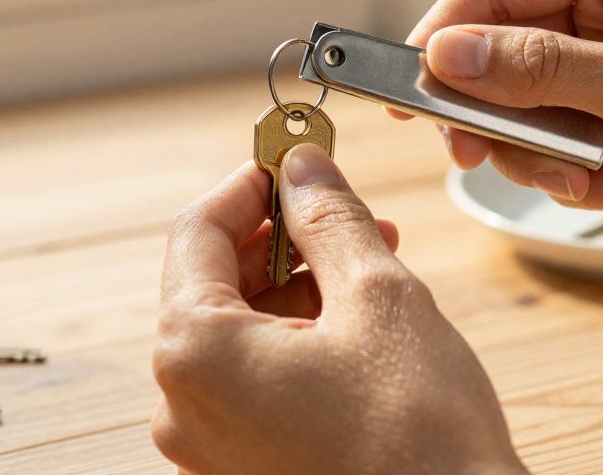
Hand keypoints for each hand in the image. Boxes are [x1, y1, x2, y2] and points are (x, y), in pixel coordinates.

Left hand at [153, 146, 525, 474]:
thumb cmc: (420, 439)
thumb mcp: (378, 298)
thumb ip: (329, 219)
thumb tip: (303, 169)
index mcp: (195, 354)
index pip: (196, 231)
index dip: (250, 184)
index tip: (293, 160)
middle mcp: (182, 407)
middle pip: (211, 282)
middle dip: (280, 236)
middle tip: (341, 208)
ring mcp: (209, 447)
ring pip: (236, 331)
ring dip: (295, 285)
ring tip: (366, 261)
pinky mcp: (243, 468)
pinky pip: (252, 379)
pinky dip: (294, 338)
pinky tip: (353, 321)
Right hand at [405, 0, 602, 257]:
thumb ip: (538, 70)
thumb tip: (448, 54)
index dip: (443, 35)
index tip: (408, 90)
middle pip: (504, 48)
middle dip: (495, 109)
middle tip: (479, 153)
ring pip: (529, 102)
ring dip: (543, 153)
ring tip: (587, 178)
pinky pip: (567, 136)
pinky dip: (582, 170)